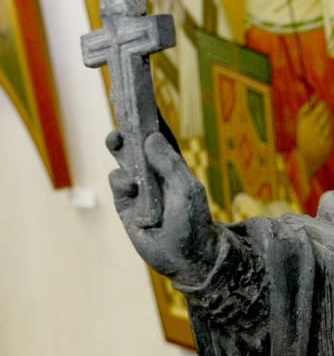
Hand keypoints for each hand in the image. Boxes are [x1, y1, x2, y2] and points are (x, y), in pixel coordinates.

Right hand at [107, 129, 219, 283]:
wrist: (188, 256)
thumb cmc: (194, 219)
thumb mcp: (186, 187)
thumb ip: (169, 162)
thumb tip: (150, 137)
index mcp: (170, 164)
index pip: (156, 136)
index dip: (146, 119)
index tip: (137, 99)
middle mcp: (152, 173)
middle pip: (134, 145)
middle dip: (126, 132)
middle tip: (120, 122)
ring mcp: (138, 189)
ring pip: (122, 161)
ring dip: (119, 149)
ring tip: (117, 141)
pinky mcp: (126, 206)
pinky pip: (118, 185)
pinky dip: (121, 180)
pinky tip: (130, 185)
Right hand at [295, 97, 332, 181]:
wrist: (304, 158)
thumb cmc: (300, 136)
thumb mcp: (299, 121)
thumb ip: (306, 107)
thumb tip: (315, 96)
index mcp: (307, 119)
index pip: (323, 105)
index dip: (323, 104)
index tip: (320, 107)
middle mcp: (316, 127)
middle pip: (328, 112)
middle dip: (326, 112)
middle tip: (321, 115)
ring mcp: (323, 136)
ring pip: (330, 122)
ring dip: (327, 122)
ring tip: (319, 126)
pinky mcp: (328, 143)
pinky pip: (330, 133)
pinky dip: (327, 133)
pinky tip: (320, 137)